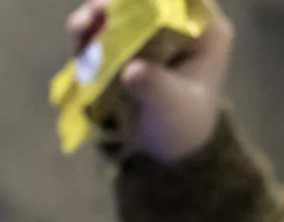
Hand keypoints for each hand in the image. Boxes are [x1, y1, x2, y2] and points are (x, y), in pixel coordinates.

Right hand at [67, 0, 233, 162]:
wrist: (165, 145)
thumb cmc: (181, 124)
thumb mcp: (172, 107)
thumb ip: (155, 87)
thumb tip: (131, 71)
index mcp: (206, 31)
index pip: (186, 0)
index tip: (128, 3)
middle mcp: (177, 24)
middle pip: (147, 2)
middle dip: (120, 4)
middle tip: (98, 11)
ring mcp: (149, 33)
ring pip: (122, 13)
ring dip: (98, 15)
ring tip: (80, 26)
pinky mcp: (125, 45)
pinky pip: (105, 32)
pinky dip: (88, 34)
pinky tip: (77, 37)